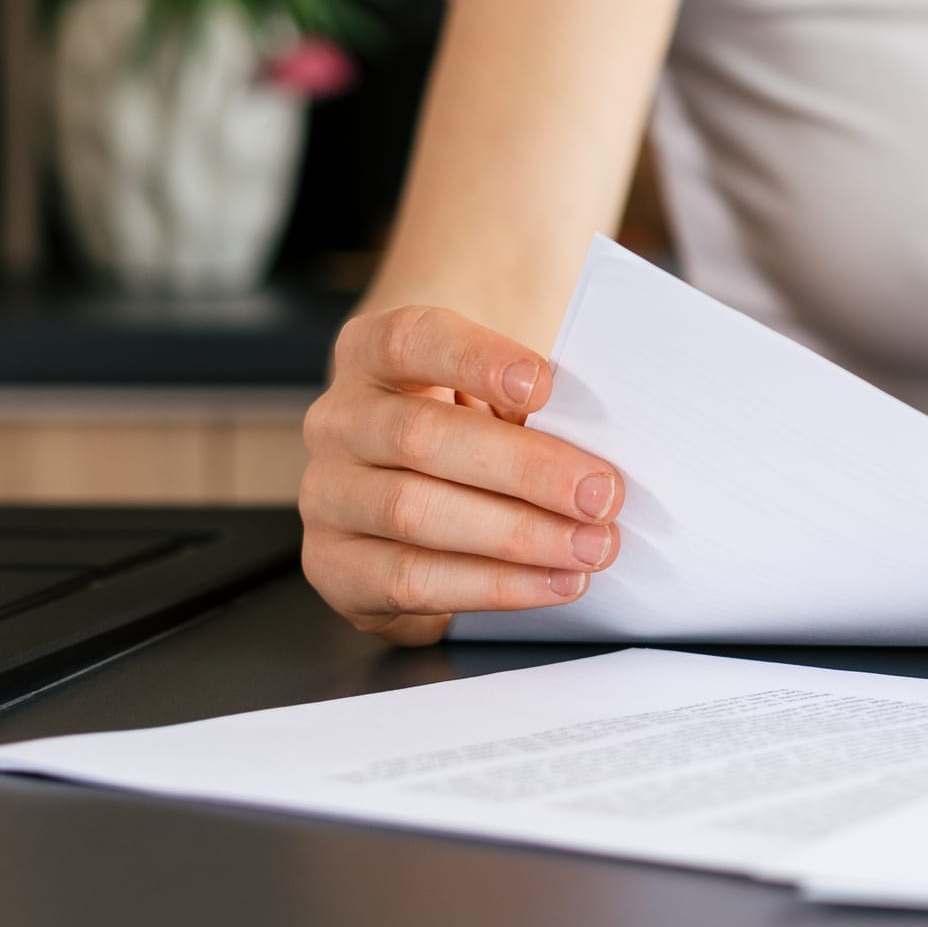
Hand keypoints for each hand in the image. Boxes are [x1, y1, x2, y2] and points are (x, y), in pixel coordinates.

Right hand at [299, 305, 625, 644]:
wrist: (414, 499)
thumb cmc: (470, 429)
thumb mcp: (496, 398)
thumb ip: (533, 404)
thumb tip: (600, 439)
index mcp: (372, 355)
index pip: (412, 340)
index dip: (477, 359)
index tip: (545, 386)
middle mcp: (338, 421)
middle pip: (421, 437)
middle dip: (525, 470)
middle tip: (601, 494)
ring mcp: (326, 496)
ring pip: (414, 513)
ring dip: (517, 536)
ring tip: (590, 547)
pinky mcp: (334, 566)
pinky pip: (410, 579)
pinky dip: (491, 585)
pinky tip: (550, 582)